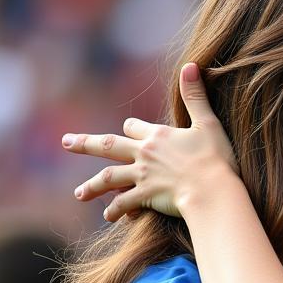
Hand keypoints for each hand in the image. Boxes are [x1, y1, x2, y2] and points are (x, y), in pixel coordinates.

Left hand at [64, 63, 238, 220]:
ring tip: (79, 194)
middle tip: (66, 143)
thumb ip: (196, 96)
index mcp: (158, 136)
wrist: (213, 189)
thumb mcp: (208, 123)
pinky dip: (115, 210)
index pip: (135, 127)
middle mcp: (144, 154)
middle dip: (85, 144)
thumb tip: (191, 65)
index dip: (133, 128)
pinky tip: (108, 217)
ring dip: (92, 186)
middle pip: (108, 146)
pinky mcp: (146, 197)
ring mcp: (142, 176)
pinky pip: (124, 204)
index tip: (129, 129)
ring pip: (109, 178)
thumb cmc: (216, 158)